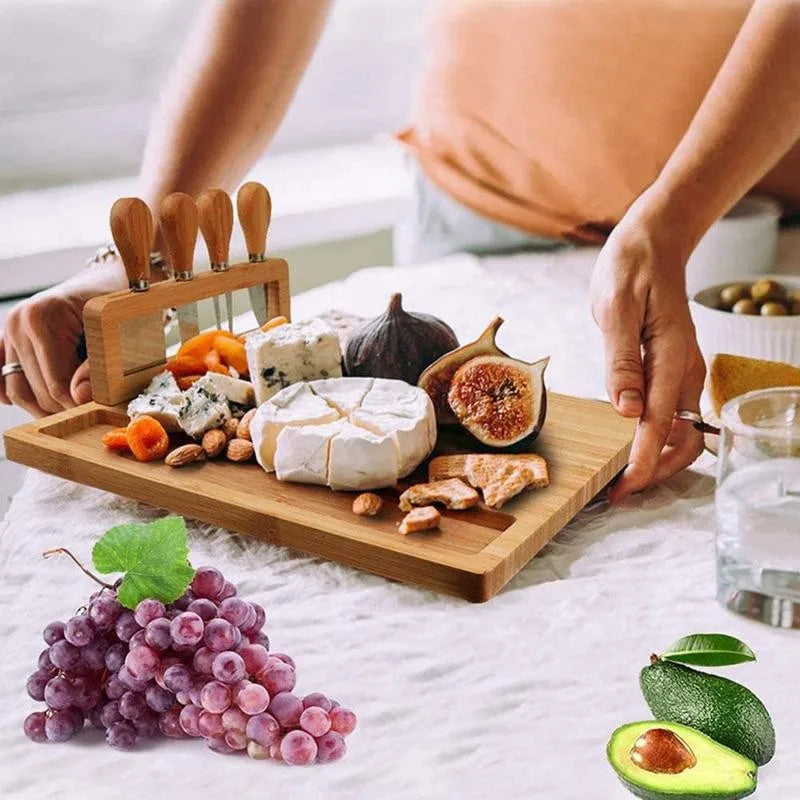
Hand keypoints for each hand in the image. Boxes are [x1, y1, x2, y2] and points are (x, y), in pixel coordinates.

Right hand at [0, 259, 125, 416]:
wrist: (105, 282)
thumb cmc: (116, 307)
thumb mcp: (114, 332)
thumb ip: (99, 365)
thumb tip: (79, 397)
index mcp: (43, 317)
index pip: (55, 383)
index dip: (77, 406)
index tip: (96, 413)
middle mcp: (18, 322)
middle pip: (35, 390)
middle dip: (62, 409)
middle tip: (87, 415)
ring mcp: (8, 330)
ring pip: (17, 389)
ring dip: (41, 408)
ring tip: (69, 412)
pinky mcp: (5, 338)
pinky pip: (2, 375)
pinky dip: (17, 393)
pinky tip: (38, 403)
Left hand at [589, 214, 704, 501]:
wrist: (652, 244)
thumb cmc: (630, 269)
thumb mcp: (615, 308)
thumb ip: (621, 360)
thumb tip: (626, 410)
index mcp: (670, 357)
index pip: (659, 423)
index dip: (642, 462)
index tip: (622, 489)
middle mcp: (684, 370)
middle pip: (681, 439)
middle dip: (653, 471)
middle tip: (615, 491)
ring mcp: (682, 372)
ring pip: (678, 432)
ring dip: (653, 459)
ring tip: (618, 477)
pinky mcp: (672, 370)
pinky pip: (669, 415)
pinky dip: (652, 439)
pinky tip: (626, 446)